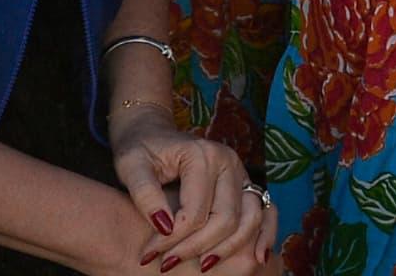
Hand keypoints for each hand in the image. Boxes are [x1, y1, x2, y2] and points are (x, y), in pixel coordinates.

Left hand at [110, 119, 271, 271]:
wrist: (151, 133)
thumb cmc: (139, 149)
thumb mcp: (130, 166)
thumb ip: (145, 194)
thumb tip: (165, 227)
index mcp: (202, 154)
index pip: (194, 212)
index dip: (170, 240)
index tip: (147, 254)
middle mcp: (228, 161)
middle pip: (225, 219)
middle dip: (196, 247)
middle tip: (167, 264)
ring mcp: (240, 173)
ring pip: (247, 221)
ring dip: (226, 249)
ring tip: (201, 266)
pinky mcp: (245, 185)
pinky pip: (265, 212)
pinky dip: (265, 235)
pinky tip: (256, 258)